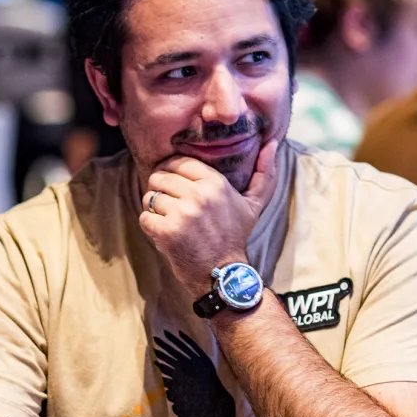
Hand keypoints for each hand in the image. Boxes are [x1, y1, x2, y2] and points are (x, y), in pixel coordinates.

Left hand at [140, 139, 279, 292]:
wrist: (224, 274)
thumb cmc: (235, 236)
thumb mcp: (254, 204)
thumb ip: (264, 173)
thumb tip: (272, 142)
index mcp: (215, 183)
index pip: (177, 162)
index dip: (172, 172)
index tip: (177, 187)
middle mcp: (198, 195)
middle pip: (159, 177)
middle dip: (161, 190)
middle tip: (172, 206)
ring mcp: (181, 214)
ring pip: (150, 197)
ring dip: (155, 209)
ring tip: (170, 220)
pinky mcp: (166, 232)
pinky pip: (144, 217)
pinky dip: (150, 226)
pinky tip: (165, 233)